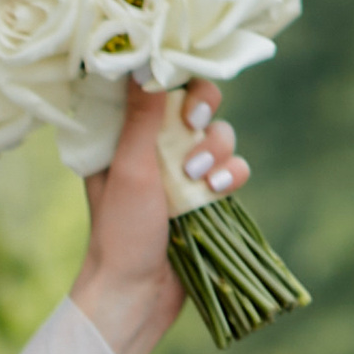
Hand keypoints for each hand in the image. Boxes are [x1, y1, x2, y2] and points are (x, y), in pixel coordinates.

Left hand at [70, 81, 247, 353]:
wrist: (135, 294)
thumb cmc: (120, 232)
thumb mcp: (128, 167)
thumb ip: (141, 116)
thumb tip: (143, 60)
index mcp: (124, 134)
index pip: (157, 84)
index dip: (176, 77)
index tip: (179, 85)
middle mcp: (154, 146)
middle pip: (196, 102)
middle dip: (203, 113)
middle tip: (194, 125)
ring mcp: (181, 171)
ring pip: (219, 135)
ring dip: (217, 150)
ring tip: (198, 178)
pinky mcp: (205, 196)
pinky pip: (233, 169)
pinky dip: (231, 175)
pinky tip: (217, 192)